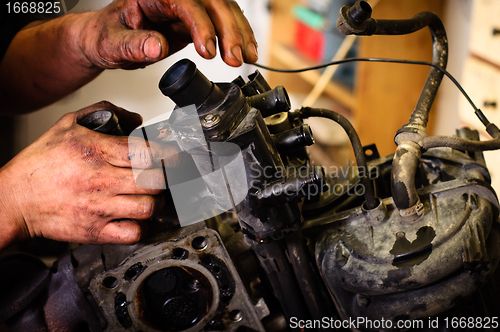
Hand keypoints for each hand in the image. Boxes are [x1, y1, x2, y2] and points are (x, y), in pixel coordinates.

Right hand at [0, 101, 181, 249]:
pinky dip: (141, 226)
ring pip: (149, 207)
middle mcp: (100, 180)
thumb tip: (136, 119)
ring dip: (158, 202)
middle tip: (165, 176)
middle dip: (167, 177)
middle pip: (155, 181)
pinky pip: (133, 233)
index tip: (177, 155)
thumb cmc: (39, 165)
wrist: (13, 199)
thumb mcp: (68, 125)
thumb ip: (104, 113)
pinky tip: (137, 217)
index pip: (145, 152)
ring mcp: (99, 208)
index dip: (168, 154)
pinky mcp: (95, 231)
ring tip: (152, 197)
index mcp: (96, 152)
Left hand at [78, 0, 257, 68]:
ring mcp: (187, 6)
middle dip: (228, 30)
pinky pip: (222, 21)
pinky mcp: (195, 20)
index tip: (208, 51)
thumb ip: (133, 45)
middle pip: (212, 2)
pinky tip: (247, 49)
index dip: (201, 25)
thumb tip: (157, 46)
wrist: (105, 38)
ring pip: (223, 9)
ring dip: (239, 33)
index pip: (186, 2)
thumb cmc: (105, 35)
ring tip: (246, 57)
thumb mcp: (111, 43)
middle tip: (235, 58)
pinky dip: (237, 35)